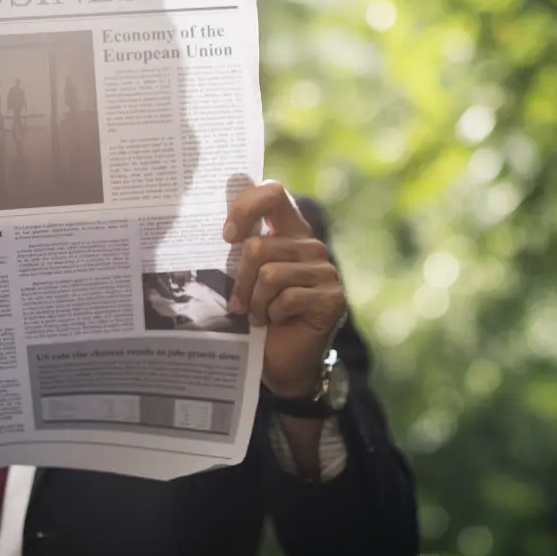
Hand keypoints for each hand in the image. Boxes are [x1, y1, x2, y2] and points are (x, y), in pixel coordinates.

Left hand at [223, 179, 346, 398]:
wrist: (281, 363)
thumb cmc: (258, 316)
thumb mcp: (244, 276)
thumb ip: (240, 242)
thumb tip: (224, 198)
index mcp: (290, 231)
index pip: (274, 193)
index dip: (246, 206)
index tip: (227, 236)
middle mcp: (311, 245)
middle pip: (259, 246)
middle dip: (239, 280)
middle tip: (237, 303)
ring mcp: (325, 271)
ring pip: (270, 274)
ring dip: (255, 302)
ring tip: (258, 316)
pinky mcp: (332, 298)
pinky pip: (288, 298)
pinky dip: (273, 314)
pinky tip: (278, 322)